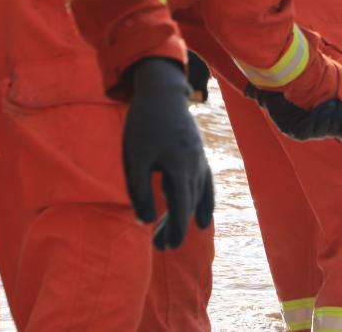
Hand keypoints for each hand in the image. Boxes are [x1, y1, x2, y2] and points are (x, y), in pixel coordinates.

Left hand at [123, 58, 213, 249]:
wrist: (162, 93)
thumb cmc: (143, 125)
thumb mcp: (135, 158)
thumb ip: (139, 190)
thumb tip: (145, 220)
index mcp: (181, 166)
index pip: (182, 205)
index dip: (176, 227)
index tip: (169, 246)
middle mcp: (196, 164)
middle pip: (190, 202)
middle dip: (178, 226)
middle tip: (163, 247)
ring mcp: (200, 158)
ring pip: (198, 193)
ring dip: (188, 215)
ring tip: (177, 234)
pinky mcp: (198, 153)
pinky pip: (206, 182)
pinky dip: (205, 200)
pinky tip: (201, 214)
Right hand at [246, 85, 341, 140]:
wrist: (302, 88)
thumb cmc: (283, 92)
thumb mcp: (270, 93)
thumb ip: (259, 93)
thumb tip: (247, 90)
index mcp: (293, 128)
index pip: (306, 132)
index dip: (317, 120)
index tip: (327, 104)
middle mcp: (308, 132)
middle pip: (321, 132)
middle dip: (329, 118)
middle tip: (335, 103)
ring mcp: (322, 131)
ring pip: (333, 132)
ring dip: (340, 120)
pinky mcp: (334, 128)